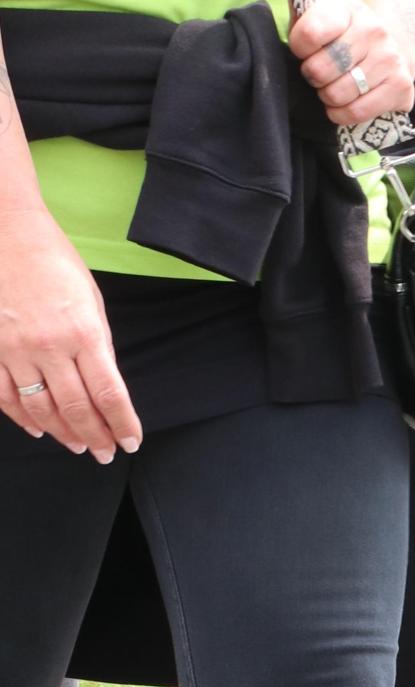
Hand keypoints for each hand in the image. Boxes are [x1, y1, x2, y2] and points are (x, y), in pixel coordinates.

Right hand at [0, 213, 139, 459]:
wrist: (6, 232)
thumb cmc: (54, 262)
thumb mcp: (90, 300)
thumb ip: (99, 344)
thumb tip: (104, 386)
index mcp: (83, 331)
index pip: (109, 393)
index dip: (122, 424)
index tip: (131, 442)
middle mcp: (49, 345)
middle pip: (76, 408)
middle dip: (95, 437)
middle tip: (105, 453)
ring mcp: (14, 349)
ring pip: (40, 408)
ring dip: (62, 433)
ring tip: (77, 446)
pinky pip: (5, 395)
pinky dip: (21, 417)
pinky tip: (38, 428)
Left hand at [287, 0, 414, 131]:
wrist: (394, 45)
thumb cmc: (346, 35)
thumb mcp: (325, 15)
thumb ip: (302, 11)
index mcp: (349, 9)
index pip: (309, 33)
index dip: (299, 49)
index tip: (304, 51)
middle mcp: (374, 31)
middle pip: (320, 70)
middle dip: (312, 77)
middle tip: (319, 74)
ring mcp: (390, 60)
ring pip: (337, 94)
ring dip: (327, 97)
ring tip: (333, 87)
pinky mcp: (401, 88)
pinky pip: (356, 112)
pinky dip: (342, 114)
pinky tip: (344, 103)